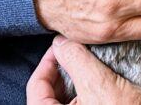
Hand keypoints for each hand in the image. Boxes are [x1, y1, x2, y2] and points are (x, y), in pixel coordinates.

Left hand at [26, 35, 140, 103]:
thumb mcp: (99, 85)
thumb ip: (76, 60)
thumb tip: (61, 42)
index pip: (36, 84)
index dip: (48, 61)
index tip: (63, 46)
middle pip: (51, 89)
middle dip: (66, 67)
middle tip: (80, 51)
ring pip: (68, 94)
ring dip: (80, 76)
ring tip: (94, 63)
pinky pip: (84, 101)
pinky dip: (91, 88)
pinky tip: (104, 78)